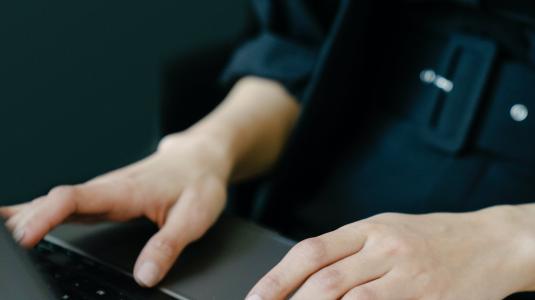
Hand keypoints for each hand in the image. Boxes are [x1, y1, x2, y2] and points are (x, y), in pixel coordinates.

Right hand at [0, 132, 231, 286]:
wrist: (202, 158)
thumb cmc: (199, 182)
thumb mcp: (193, 218)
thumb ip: (167, 246)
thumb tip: (144, 276)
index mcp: (125, 191)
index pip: (74, 200)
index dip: (45, 217)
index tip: (25, 237)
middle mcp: (108, 188)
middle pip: (54, 202)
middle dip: (24, 221)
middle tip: (4, 247)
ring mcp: (104, 191)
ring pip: (55, 202)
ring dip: (26, 216)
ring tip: (2, 234)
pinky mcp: (105, 197)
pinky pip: (66, 204)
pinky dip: (40, 212)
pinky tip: (23, 221)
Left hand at [247, 207, 534, 299]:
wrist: (490, 242)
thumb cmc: (431, 238)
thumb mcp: (386, 229)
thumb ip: (348, 250)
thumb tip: (305, 275)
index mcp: (367, 229)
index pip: (311, 251)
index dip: (277, 278)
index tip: (255, 298)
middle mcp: (383, 248)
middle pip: (325, 281)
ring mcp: (406, 275)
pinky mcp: (427, 298)